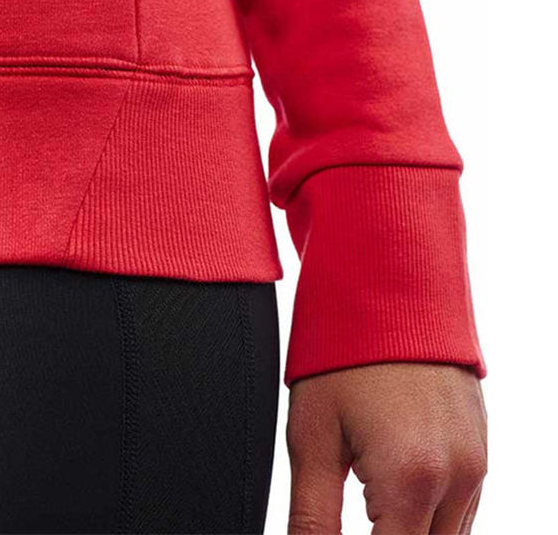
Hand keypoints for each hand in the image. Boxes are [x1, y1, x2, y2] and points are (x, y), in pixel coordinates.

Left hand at [286, 362, 486, 533]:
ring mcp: (477, 465)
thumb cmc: (343, 350)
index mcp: (411, 479)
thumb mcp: (311, 434)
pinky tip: (386, 496)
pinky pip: (459, 512)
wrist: (390, 283)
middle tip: (344, 516)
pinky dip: (424, 518)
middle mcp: (458, 479)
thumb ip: (312, 516)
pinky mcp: (480, 450)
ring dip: (404, 533)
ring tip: (360, 503)